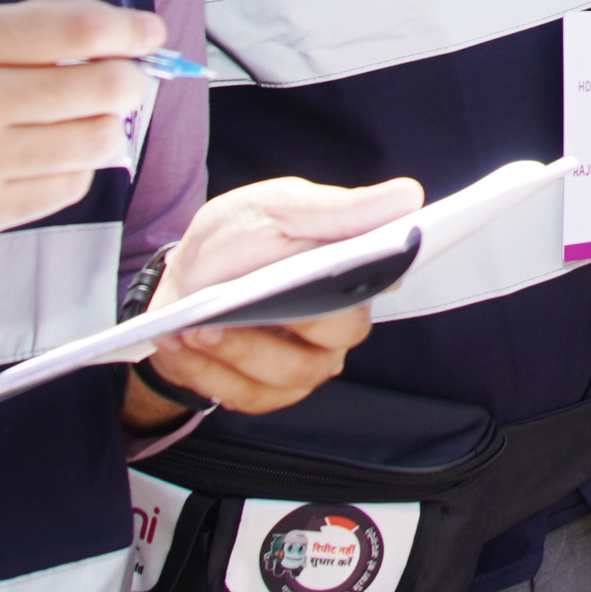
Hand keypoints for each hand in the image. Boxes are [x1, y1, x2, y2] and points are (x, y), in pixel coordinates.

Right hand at [0, 0, 161, 259]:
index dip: (130, 31)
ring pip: (96, 142)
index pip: (77, 31)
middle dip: (127, 83)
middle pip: (102, 88)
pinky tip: (46, 159)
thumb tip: (106, 25)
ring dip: (104, 130)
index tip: (148, 34)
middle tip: (120, 83)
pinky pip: (67, 187)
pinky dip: (73, 170)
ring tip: (81, 123)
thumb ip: (23, 27)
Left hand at [127, 177, 421, 423]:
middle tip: (250, 303)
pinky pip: (247, 395)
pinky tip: (183, 346)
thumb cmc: (236, 243)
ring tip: (199, 328)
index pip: (386, 276)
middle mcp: (339, 325)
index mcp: (352, 271)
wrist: (183, 282)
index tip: (364, 263)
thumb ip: (336, 209)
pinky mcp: (268, 393)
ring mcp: (306, 365)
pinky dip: (209, 371)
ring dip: (239, 350)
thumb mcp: (276, 209)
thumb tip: (408, 196)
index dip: (384, 272)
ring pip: (291, 372)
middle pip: (340, 332)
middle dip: (293, 319)